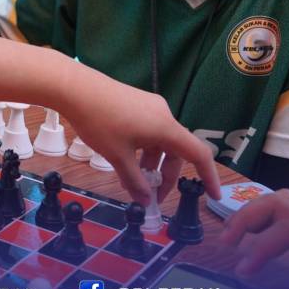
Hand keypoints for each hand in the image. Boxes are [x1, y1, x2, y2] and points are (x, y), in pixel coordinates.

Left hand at [0, 31, 221, 205]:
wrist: (76, 87)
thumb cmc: (99, 122)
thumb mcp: (117, 157)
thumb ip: (134, 181)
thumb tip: (145, 201)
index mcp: (166, 128)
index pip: (199, 155)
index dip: (209, 177)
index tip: (213, 195)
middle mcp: (164, 114)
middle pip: (176, 151)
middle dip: (165, 176)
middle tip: (150, 196)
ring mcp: (150, 106)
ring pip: (159, 142)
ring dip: (151, 163)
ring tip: (131, 179)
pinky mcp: (136, 102)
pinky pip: (148, 131)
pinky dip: (142, 148)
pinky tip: (124, 158)